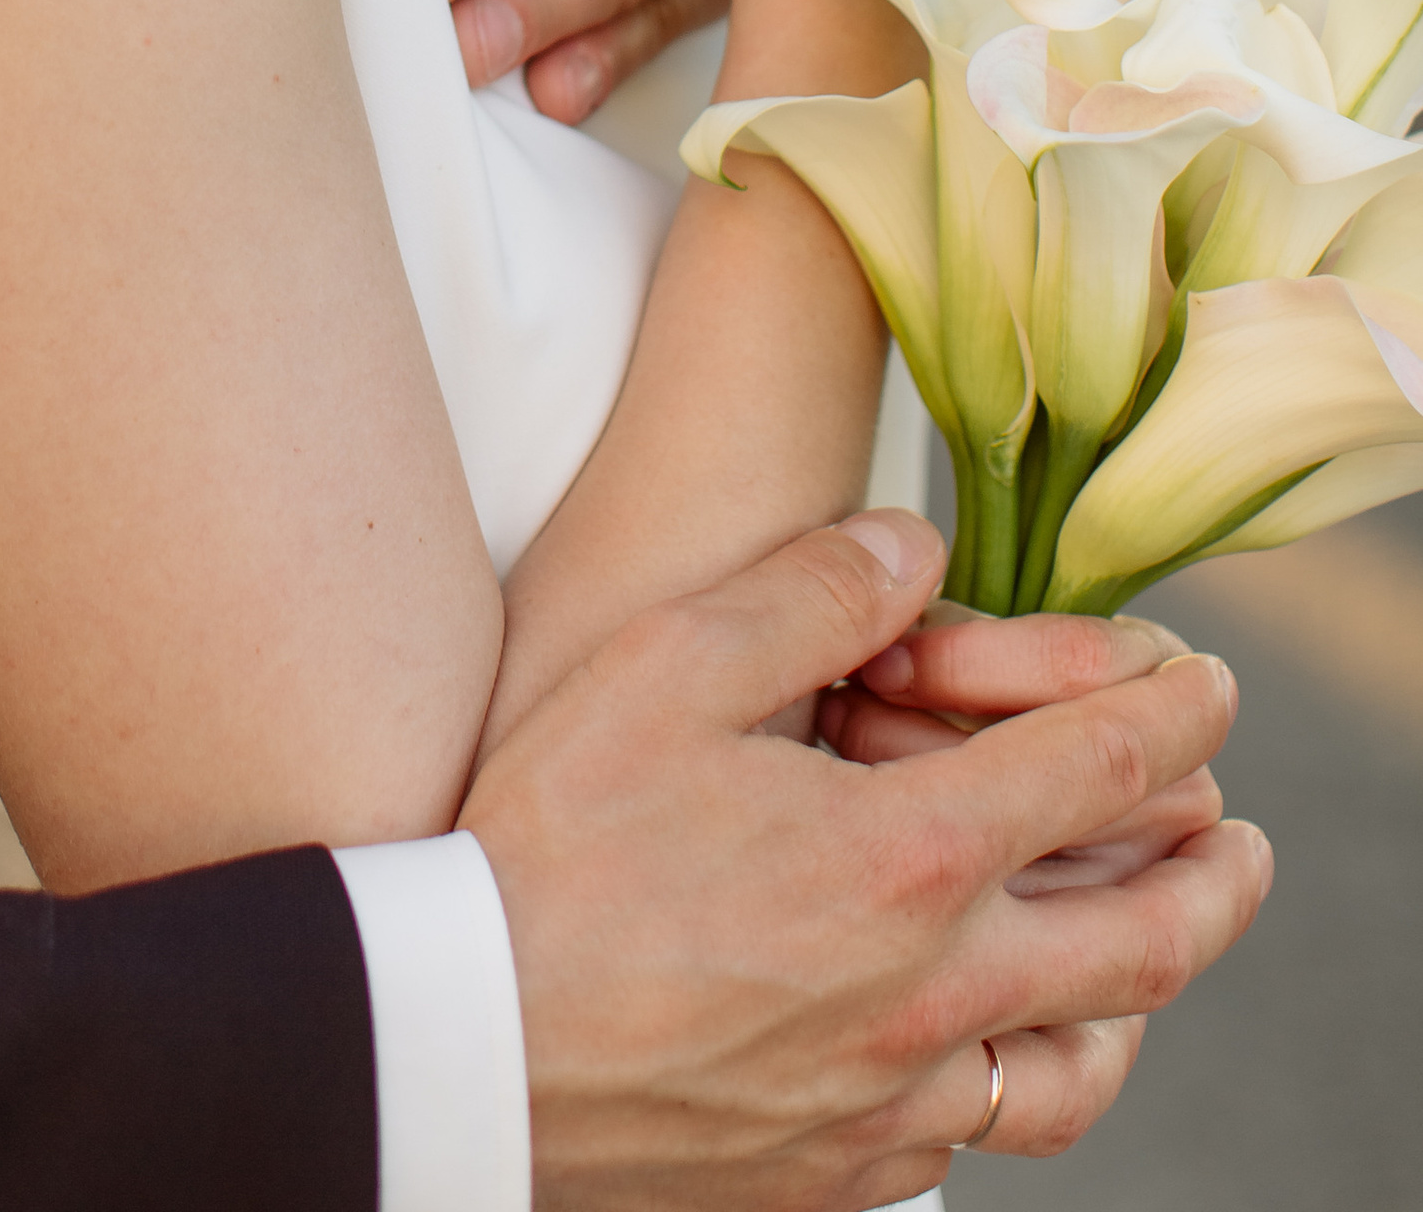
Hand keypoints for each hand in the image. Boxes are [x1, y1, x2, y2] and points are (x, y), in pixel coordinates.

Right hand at [462, 508, 1268, 1210]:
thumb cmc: (549, 842)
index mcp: (906, 856)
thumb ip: (811, 591)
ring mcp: (897, 1098)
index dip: (1174, 711)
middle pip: (1145, 936)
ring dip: (1147, 995)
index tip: (1208, 683)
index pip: (1101, 767)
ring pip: (1086, 1064)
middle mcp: (934, 991)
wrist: (461, 1045)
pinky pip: (990, 1134)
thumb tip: (917, 550)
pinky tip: (1012, 1045)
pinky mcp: (847, 1170)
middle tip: (1239, 832)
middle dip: (1214, 871)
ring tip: (1155, 951)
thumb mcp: (668, 665)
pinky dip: (1038, 1079)